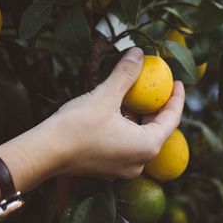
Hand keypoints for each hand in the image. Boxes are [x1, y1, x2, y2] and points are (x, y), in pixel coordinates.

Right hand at [51, 47, 184, 178]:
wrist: (45, 152)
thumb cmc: (77, 125)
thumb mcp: (105, 95)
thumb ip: (126, 74)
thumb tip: (139, 53)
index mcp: (147, 146)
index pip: (172, 119)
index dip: (176, 98)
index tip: (177, 82)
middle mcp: (139, 162)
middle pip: (157, 130)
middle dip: (156, 107)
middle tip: (156, 86)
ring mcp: (122, 169)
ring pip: (140, 138)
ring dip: (139, 117)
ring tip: (133, 96)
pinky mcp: (107, 169)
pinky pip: (125, 145)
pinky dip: (126, 128)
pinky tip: (115, 112)